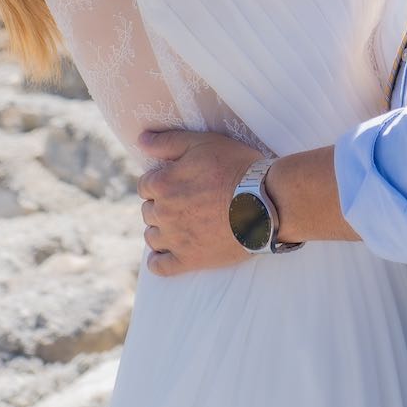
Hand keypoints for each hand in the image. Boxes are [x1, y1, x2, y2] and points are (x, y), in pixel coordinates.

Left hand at [136, 128, 262, 275]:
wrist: (265, 202)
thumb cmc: (236, 168)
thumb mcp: (203, 143)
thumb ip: (168, 141)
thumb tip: (141, 140)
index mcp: (163, 184)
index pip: (145, 185)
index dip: (160, 182)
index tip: (176, 183)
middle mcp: (162, 213)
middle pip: (148, 211)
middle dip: (161, 205)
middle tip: (184, 203)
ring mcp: (175, 239)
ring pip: (151, 237)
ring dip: (160, 230)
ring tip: (179, 226)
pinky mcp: (189, 259)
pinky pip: (161, 266)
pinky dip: (158, 261)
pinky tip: (164, 255)